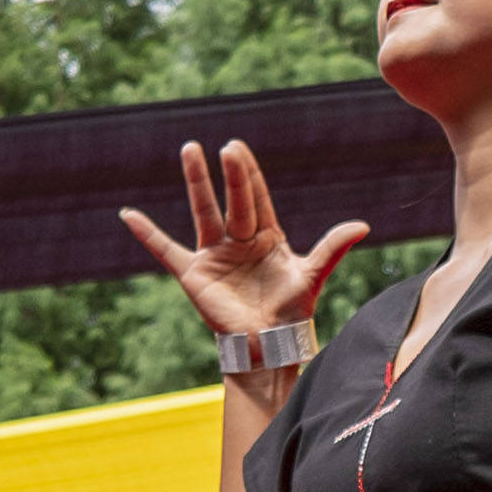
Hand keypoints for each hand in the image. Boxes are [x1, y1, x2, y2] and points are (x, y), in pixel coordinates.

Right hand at [118, 138, 367, 361]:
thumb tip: (363, 225)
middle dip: (229, 174)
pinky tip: (129, 215)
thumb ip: (333, 248)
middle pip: (232, 200)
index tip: (239, 149)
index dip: (248, 174)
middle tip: (224, 147)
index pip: (256, 197)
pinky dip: (148, 234)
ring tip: (189, 149)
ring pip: (203, 212)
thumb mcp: (312, 276)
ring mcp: (214, 254)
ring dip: (196, 182)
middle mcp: (238, 239)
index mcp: (266, 235)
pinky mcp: (194, 274)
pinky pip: (166, 250)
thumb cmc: (291, 311)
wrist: (267, 345)